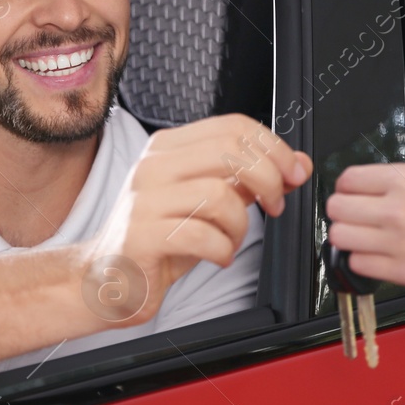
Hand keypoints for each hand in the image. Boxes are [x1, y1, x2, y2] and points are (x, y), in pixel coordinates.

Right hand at [85, 114, 311, 325]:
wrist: (107, 278)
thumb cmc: (160, 239)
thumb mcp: (210, 202)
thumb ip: (250, 180)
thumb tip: (296, 164)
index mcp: (169, 148)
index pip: (233, 126)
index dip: (274, 148)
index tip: (293, 173)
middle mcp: (153, 166)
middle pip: (230, 151)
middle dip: (268, 180)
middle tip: (274, 206)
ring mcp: (143, 200)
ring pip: (220, 194)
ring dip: (241, 224)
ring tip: (232, 239)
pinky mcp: (141, 236)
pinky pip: (201, 235)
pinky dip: (223, 250)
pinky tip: (218, 256)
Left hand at [327, 163, 404, 294]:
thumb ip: (398, 188)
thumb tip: (369, 196)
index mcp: (404, 179)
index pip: (347, 180)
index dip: (348, 190)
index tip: (355, 197)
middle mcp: (394, 207)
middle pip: (335, 208)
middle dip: (344, 214)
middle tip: (359, 220)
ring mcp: (395, 241)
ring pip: (340, 238)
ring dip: (350, 240)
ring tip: (368, 241)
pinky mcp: (401, 271)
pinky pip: (358, 265)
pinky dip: (364, 263)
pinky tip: (381, 259)